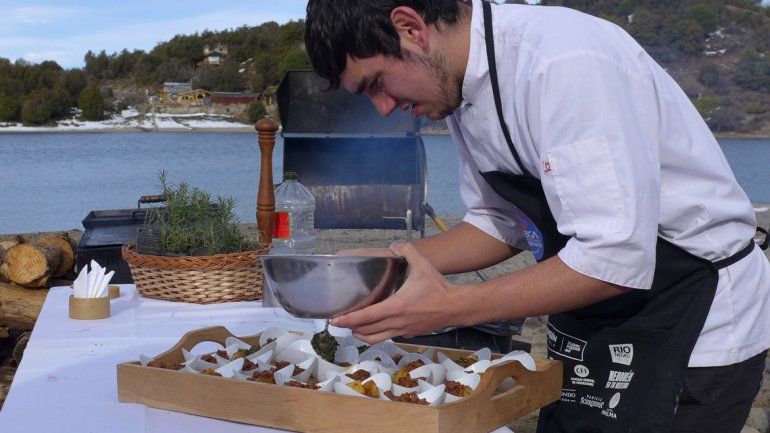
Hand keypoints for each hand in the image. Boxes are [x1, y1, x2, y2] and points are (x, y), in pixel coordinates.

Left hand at [330, 242, 461, 343]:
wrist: (456, 307)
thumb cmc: (438, 288)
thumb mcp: (422, 265)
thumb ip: (407, 251)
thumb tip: (394, 245)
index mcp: (396, 307)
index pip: (366, 317)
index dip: (348, 320)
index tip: (334, 320)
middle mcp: (397, 322)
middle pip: (366, 332)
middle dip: (350, 328)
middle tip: (340, 323)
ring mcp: (403, 330)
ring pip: (377, 338)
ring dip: (363, 335)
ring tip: (354, 328)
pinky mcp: (410, 334)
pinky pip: (389, 336)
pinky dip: (379, 333)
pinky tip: (377, 326)